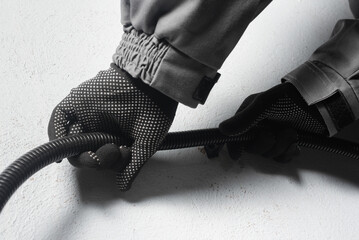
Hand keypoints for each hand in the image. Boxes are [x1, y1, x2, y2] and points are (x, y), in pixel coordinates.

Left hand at [48, 64, 177, 190]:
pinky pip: (60, 118)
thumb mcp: (146, 144)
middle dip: (95, 161)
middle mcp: (99, 127)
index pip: (100, 158)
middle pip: (84, 153)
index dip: (105, 164)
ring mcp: (87, 115)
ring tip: (100, 147)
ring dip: (80, 151)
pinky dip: (57, 132)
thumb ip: (132, 165)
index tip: (120, 158)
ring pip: (71, 140)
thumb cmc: (154, 110)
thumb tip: (123, 185)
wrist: (152, 85)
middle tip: (112, 152)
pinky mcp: (78, 102)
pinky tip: (62, 144)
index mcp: (114, 137)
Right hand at [219, 82, 327, 161]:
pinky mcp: (285, 144)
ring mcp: (273, 137)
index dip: (234, 146)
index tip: (236, 156)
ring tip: (291, 132)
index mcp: (248, 116)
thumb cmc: (290, 98)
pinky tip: (294, 144)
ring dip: (282, 145)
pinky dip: (289, 153)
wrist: (319, 102)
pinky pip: (282, 158)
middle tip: (275, 132)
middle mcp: (258, 128)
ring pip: (269, 154)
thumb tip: (223, 129)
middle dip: (267, 143)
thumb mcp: (264, 105)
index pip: (234, 135)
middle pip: (253, 148)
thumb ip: (244, 119)